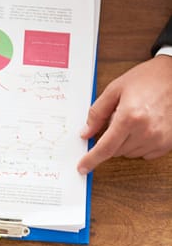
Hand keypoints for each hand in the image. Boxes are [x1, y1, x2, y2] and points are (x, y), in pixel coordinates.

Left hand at [78, 55, 171, 172]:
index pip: (105, 148)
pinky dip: (140, 144)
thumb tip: (86, 133)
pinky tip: (145, 127)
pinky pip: (145, 153)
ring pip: (130, 154)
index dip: (91, 160)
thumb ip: (97, 113)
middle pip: (116, 152)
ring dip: (125, 142)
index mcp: (130, 117)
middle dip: (111, 140)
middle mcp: (146, 131)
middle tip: (118, 119)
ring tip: (135, 119)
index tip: (82, 167)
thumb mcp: (116, 89)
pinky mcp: (168, 142)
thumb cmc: (149, 79)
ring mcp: (158, 139)